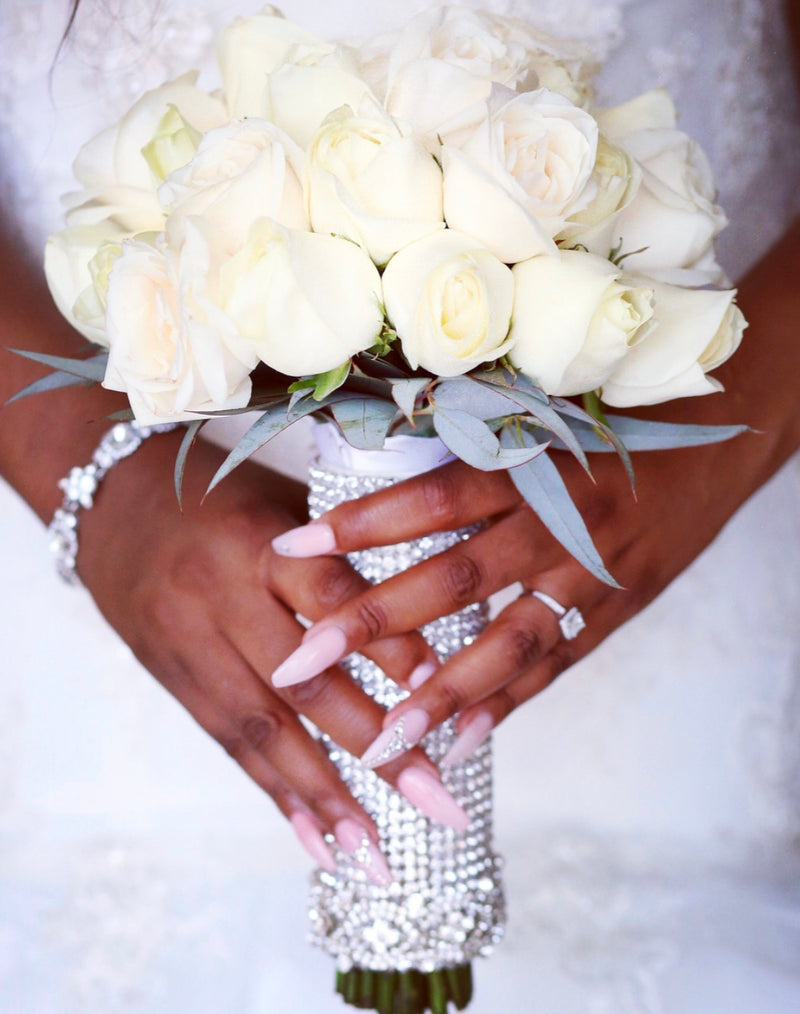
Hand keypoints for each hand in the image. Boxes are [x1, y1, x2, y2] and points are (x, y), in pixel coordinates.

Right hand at [74, 431, 468, 878]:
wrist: (113, 503)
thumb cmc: (223, 500)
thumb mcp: (286, 504)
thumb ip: (346, 555)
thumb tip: (433, 615)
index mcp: (261, 541)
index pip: (332, 596)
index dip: (390, 646)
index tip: (447, 689)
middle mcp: (221, 597)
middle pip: (304, 683)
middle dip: (376, 749)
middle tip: (438, 802)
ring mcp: (189, 644)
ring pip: (264, 730)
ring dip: (325, 798)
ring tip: (376, 855)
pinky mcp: (171, 678)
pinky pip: (229, 744)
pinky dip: (277, 794)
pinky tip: (316, 841)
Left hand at [268, 442, 738, 765]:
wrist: (714, 447)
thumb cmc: (611, 429)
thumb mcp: (542, 424)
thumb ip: (474, 454)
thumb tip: (382, 480)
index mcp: (528, 463)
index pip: (430, 496)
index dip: (360, 523)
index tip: (290, 550)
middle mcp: (555, 520)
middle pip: (451, 578)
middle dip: (371, 623)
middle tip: (301, 661)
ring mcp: (588, 571)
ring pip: (505, 641)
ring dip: (440, 694)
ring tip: (381, 740)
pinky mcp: (615, 609)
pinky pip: (555, 666)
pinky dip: (507, 704)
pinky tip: (460, 742)